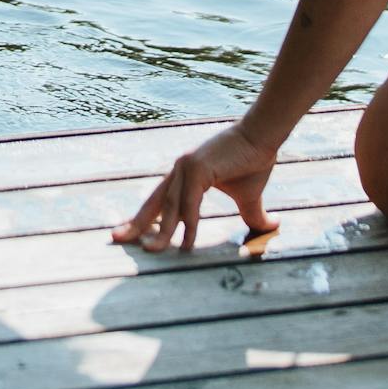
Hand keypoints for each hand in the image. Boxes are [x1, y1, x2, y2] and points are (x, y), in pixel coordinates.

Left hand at [111, 123, 278, 252]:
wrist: (264, 136)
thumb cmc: (254, 161)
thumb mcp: (248, 196)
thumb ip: (252, 215)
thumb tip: (271, 228)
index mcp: (185, 175)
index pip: (159, 200)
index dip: (144, 218)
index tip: (128, 234)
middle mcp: (180, 170)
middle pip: (154, 202)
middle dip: (136, 223)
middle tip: (116, 239)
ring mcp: (186, 167)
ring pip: (170, 206)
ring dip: (162, 231)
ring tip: (152, 252)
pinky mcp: (198, 167)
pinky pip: (190, 202)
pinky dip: (188, 223)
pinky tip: (186, 242)